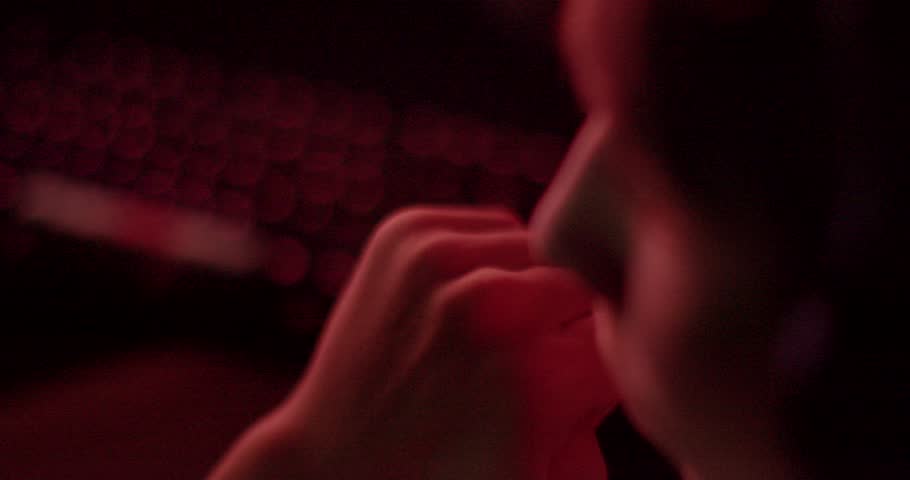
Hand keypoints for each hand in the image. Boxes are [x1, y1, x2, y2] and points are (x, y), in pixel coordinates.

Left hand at [209, 205, 616, 478]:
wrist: (334, 461)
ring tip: (499, 328)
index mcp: (536, 379)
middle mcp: (489, 307)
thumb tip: (617, 365)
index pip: (616, 336)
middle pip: (580, 284)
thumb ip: (591, 420)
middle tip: (535, 359)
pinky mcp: (407, 232)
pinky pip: (490, 225)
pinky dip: (489, 255)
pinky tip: (468, 296)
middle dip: (568, 321)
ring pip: (536, 247)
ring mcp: (440, 260)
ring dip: (530, 282)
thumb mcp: (537, 473)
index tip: (575, 385)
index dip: (603, 363)